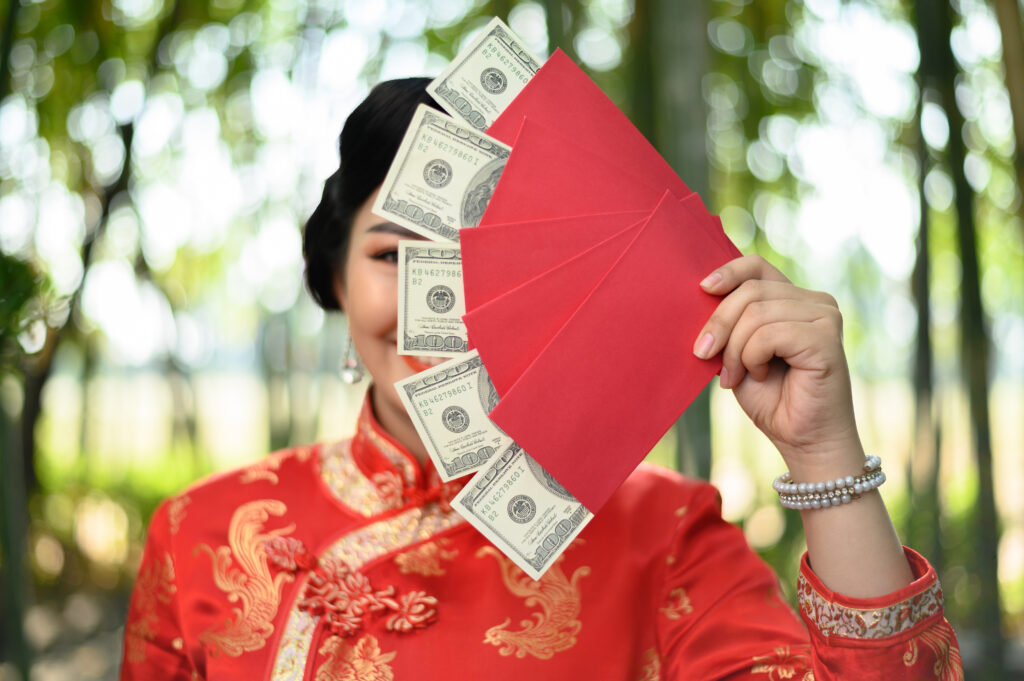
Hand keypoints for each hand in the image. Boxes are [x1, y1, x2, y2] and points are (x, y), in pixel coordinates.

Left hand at [692, 255, 863, 474]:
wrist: (803, 440)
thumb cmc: (772, 399)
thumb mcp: (739, 352)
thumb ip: (731, 322)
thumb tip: (702, 292)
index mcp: (795, 299)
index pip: (757, 266)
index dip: (727, 272)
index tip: (702, 289)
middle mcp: (816, 301)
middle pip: (749, 291)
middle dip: (719, 325)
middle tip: (705, 356)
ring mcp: (825, 317)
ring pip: (755, 313)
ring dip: (735, 350)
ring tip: (737, 375)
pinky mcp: (826, 338)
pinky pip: (769, 334)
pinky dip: (752, 358)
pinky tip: (760, 375)